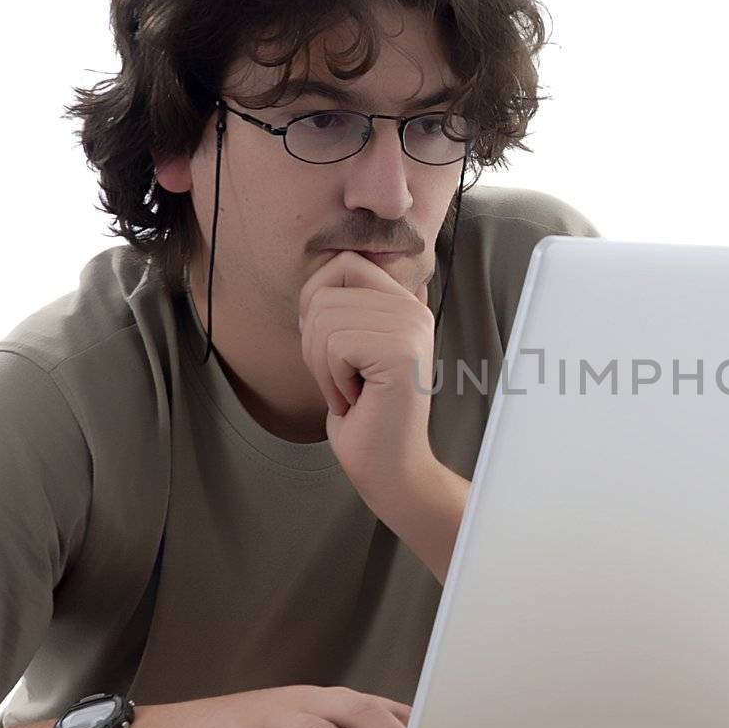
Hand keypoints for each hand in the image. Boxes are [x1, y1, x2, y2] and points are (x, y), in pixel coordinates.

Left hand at [298, 250, 436, 496]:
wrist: (388, 467)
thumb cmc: (363, 414)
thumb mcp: (350, 350)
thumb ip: (352, 307)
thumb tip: (335, 260)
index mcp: (404, 302)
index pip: (344, 262)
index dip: (316, 299)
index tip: (331, 347)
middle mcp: (414, 308)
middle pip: (326, 290)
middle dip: (314, 343)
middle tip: (342, 379)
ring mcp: (411, 328)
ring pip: (325, 320)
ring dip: (322, 368)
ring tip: (351, 391)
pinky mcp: (402, 352)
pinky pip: (335, 346)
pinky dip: (332, 381)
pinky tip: (356, 400)